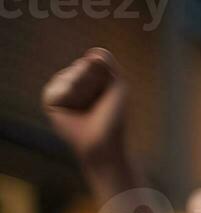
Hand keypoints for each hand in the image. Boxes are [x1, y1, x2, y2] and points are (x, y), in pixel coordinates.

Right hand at [42, 48, 127, 168]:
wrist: (104, 141)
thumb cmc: (115, 117)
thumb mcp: (118, 85)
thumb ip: (108, 63)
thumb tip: (92, 52)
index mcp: (91, 80)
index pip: (92, 62)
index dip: (103, 76)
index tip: (108, 93)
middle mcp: (75, 84)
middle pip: (80, 66)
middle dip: (93, 82)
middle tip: (97, 101)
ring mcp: (62, 91)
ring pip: (69, 75)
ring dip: (83, 89)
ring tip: (86, 106)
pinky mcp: (50, 100)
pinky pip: (57, 86)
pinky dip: (68, 95)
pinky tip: (72, 108)